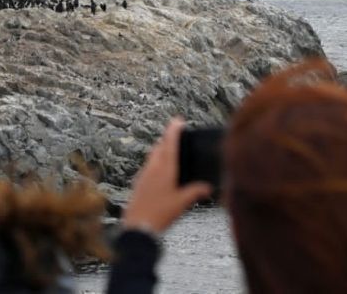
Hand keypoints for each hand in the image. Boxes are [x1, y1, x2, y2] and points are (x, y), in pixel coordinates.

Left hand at [121, 117, 213, 235]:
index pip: (170, 144)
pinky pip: (148, 167)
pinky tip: (159, 174)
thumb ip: (196, 192)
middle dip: (166, 139)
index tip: (177, 120)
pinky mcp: (138, 184)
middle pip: (159, 147)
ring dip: (160, 151)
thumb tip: (208, 187)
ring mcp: (143, 175)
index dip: (174, 131)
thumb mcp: (182, 202)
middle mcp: (152, 168)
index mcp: (165, 169)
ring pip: (152, 157)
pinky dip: (155, 164)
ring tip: (168, 152)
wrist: (138, 226)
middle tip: (174, 136)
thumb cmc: (160, 213)